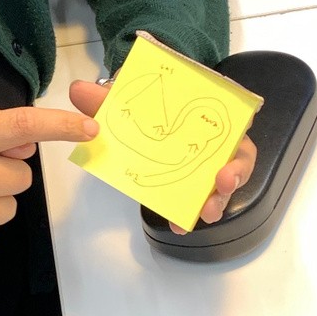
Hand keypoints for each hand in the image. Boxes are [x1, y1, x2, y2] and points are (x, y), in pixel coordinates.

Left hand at [69, 79, 256, 232]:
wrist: (138, 116)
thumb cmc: (144, 104)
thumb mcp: (126, 98)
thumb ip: (103, 96)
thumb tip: (78, 90)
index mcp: (207, 113)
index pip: (235, 123)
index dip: (238, 140)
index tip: (229, 156)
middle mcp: (216, 141)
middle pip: (238, 158)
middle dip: (234, 173)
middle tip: (222, 181)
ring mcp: (206, 166)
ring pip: (223, 186)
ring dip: (218, 200)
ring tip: (206, 211)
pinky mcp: (190, 186)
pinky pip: (196, 201)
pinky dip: (189, 214)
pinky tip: (179, 224)